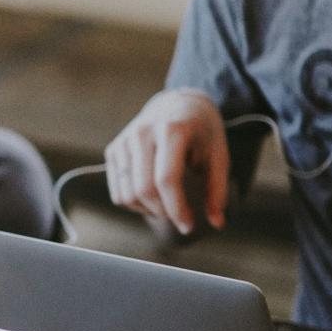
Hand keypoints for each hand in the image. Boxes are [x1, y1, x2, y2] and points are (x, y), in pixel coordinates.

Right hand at [104, 89, 229, 235]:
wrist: (177, 104)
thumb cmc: (201, 131)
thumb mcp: (218, 154)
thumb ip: (217, 188)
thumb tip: (217, 222)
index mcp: (172, 130)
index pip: (167, 179)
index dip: (177, 208)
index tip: (188, 226)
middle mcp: (142, 133)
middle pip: (144, 189)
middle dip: (162, 211)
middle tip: (178, 216)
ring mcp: (124, 141)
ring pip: (127, 194)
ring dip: (147, 210)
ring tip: (165, 205)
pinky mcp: (113, 149)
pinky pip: (118, 191)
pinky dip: (134, 203)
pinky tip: (151, 198)